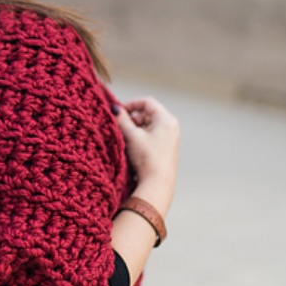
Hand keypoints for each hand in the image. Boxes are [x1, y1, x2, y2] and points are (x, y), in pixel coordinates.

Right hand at [114, 97, 178, 214]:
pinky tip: (132, 148)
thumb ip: (121, 119)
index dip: (131, 104)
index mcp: (167, 120)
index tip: (119, 112)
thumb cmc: (147, 158)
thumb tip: (114, 108)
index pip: (147, 102)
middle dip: (132, 119)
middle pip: (147, 114)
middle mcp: (171, 127)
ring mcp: (169, 139)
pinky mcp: (165, 150)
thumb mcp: (131, 135)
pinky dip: (140, 138)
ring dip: (134, 129)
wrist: (157, 184)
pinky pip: (151, 137)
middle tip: (120, 127)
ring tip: (125, 139)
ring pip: (148, 126)